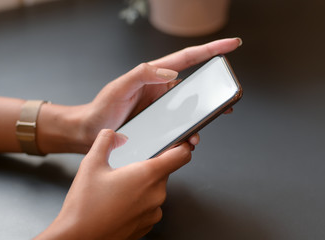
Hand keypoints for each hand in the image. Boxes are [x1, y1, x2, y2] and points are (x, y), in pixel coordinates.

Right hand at [35, 129, 195, 239]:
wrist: (78, 237)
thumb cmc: (85, 206)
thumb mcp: (91, 164)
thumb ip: (105, 141)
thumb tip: (114, 135)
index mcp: (147, 175)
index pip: (181, 155)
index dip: (183, 146)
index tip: (181, 143)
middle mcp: (156, 194)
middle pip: (163, 172)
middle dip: (147, 168)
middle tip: (125, 171)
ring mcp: (153, 212)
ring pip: (155, 190)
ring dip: (142, 186)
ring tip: (117, 191)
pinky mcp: (147, 226)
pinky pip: (149, 207)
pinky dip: (138, 203)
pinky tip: (118, 204)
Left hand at [80, 38, 241, 148]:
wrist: (93, 131)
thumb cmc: (103, 107)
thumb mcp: (120, 87)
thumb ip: (142, 74)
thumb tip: (170, 73)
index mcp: (155, 75)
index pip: (187, 59)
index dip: (211, 50)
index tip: (231, 45)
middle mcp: (162, 90)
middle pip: (195, 87)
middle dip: (213, 93)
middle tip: (227, 100)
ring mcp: (162, 109)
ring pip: (190, 111)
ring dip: (200, 119)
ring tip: (201, 129)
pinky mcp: (160, 125)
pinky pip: (180, 128)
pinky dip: (187, 134)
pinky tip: (187, 141)